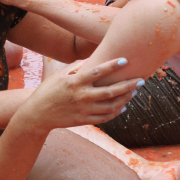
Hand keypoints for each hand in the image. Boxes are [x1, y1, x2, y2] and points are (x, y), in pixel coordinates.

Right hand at [26, 58, 142, 128]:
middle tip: (141, 80)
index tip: (125, 60)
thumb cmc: (48, 91)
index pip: (97, 71)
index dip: (112, 65)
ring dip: (125, 98)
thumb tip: (91, 59)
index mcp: (75, 82)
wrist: (38, 115)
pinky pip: (105, 117)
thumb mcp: (59, 75)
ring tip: (134, 91)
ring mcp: (84, 110)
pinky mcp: (85, 120)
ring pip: (111, 105)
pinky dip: (116, 111)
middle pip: (111, 91)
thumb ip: (76, 67)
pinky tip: (123, 106)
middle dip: (128, 85)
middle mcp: (82, 96)